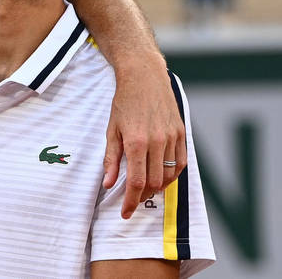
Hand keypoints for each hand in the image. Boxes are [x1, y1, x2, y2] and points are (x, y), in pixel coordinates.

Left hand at [103, 58, 186, 218]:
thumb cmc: (124, 103)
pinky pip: (181, 164)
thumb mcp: (111, 130)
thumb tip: (108, 184)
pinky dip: (172, 176)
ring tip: (145, 190)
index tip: (125, 212)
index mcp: (136, 142)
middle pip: (154, 183)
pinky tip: (161, 178)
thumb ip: (111, 159)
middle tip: (132, 200)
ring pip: (169, 176)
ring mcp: (172, 138)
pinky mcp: (181, 133)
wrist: (144, 78)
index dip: (131, 201)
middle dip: (142, 197)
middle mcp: (157, 142)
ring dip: (157, 188)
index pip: (136, 182)